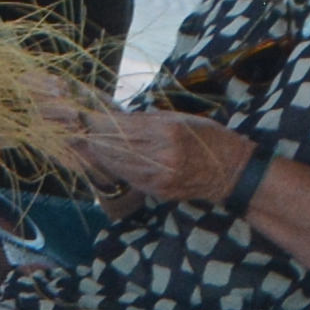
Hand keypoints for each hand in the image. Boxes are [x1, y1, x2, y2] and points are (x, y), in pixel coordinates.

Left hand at [79, 107, 239, 205]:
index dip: (102, 124)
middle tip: (79, 132)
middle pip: (117, 148)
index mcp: (168, 132)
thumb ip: (150, 119)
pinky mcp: (158, 191)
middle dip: (95, 139)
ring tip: (87, 145)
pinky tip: (107, 160)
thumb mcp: (182, 119)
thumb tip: (120, 117)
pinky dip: (116, 168)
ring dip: (100, 155)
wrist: (230, 172)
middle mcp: (162, 156)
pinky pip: (130, 178)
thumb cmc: (208, 138)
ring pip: (119, 165)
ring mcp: (159, 177)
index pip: (124, 128)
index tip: (87, 118)